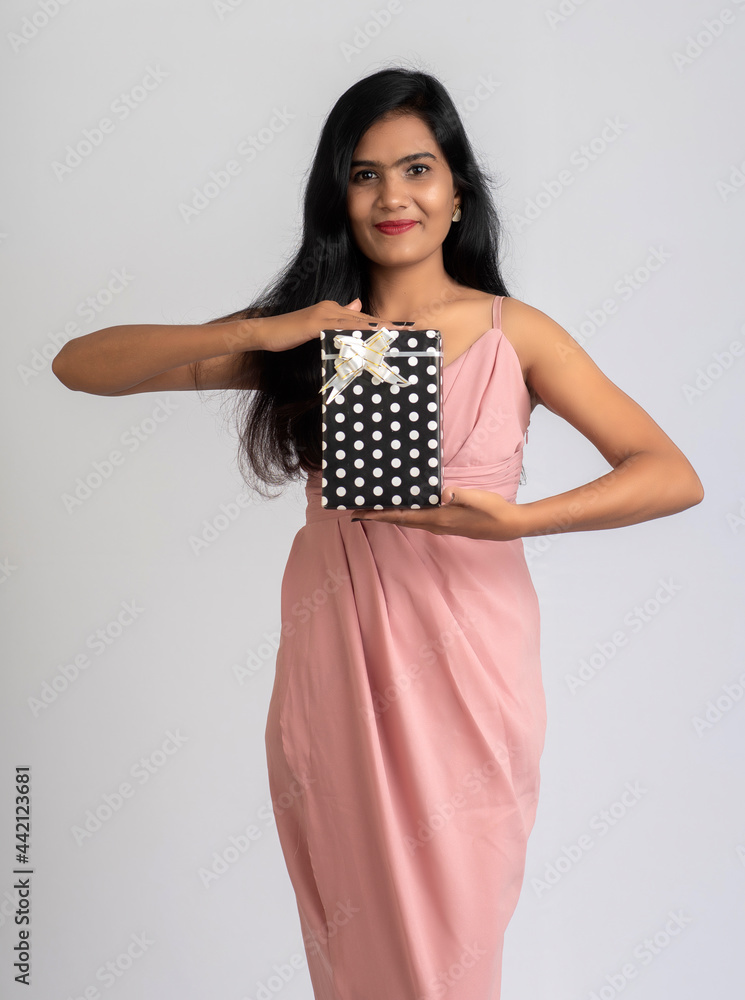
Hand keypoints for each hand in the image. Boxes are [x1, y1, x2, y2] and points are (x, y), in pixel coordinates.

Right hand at [256, 298, 402, 353]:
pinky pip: (340, 329)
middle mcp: (332, 309)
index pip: (364, 319)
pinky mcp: (315, 323)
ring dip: (379, 328)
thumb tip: (357, 307)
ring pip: (358, 322)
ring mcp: (324, 315)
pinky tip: (369, 338)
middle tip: (411, 332)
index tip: (404, 330)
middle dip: (389, 326)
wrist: (265, 331)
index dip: (385, 325)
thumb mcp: (316, 328)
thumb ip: (336, 321)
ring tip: (399, 334)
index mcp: (333, 310)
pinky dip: (356, 333)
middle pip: (366, 318)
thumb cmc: (288, 333)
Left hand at [351, 484, 525, 540]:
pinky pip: (419, 519)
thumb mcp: (479, 499)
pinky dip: (405, 514)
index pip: (403, 516)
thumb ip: (461, 495)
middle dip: (379, 516)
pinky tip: (404, 507)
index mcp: (439, 518)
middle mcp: (436, 524)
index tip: (361, 514)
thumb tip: (444, 493)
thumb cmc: (493, 511)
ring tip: (375, 509)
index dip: (381, 515)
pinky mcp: (446, 523)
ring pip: (409, 520)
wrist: (508, 526)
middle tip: (358, 511)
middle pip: (401, 520)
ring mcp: (441, 525)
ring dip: (391, 515)